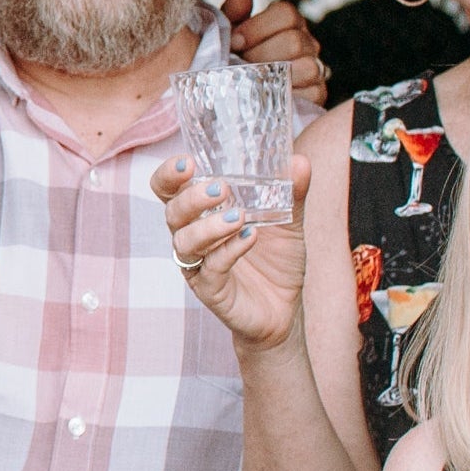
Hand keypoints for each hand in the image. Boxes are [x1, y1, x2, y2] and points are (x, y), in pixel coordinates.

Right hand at [152, 153, 308, 353]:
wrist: (285, 310)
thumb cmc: (276, 262)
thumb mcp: (289, 223)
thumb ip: (292, 194)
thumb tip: (300, 161)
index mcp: (201, 215)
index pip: (169, 190)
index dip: (169, 175)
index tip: (188, 161)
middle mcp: (193, 238)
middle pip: (172, 212)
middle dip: (191, 197)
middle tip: (220, 187)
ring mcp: (199, 265)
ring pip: (185, 242)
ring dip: (208, 226)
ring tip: (238, 216)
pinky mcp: (211, 290)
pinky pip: (211, 268)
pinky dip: (229, 250)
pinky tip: (250, 238)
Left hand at [222, 0, 329, 107]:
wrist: (235, 93)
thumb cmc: (232, 57)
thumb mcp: (227, 34)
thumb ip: (233, 12)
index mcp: (287, 22)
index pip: (286, 13)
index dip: (257, 28)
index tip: (234, 42)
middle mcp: (306, 42)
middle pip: (295, 41)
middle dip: (261, 55)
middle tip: (241, 65)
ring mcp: (315, 67)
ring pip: (307, 66)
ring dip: (274, 76)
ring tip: (251, 82)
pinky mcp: (317, 94)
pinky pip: (313, 93)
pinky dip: (287, 96)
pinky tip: (266, 96)